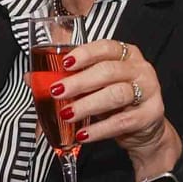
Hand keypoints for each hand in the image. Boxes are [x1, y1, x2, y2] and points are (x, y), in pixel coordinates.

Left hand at [51, 37, 180, 177]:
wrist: (144, 130)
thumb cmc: (116, 102)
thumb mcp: (94, 87)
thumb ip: (69, 79)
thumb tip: (32, 78)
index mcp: (126, 54)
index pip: (106, 47)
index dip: (85, 54)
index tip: (65, 64)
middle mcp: (140, 69)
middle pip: (108, 71)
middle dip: (79, 82)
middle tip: (57, 92)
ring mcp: (149, 91)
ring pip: (116, 95)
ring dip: (88, 105)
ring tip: (67, 114)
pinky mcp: (150, 115)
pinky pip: (121, 122)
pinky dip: (99, 129)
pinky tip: (83, 134)